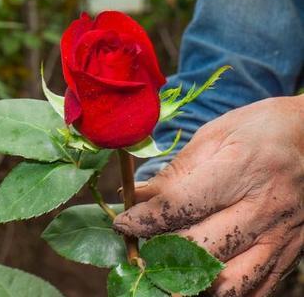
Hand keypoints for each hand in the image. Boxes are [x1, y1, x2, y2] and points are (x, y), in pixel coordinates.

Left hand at [113, 96, 303, 296]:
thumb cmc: (259, 129)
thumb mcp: (215, 136)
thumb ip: (177, 172)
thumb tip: (136, 196)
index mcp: (241, 169)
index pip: (182, 205)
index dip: (146, 219)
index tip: (123, 223)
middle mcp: (264, 208)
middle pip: (202, 249)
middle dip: (160, 254)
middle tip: (137, 250)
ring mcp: (281, 238)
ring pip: (229, 283)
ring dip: (190, 285)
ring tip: (164, 272)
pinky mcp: (291, 256)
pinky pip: (254, 292)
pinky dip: (222, 295)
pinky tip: (199, 285)